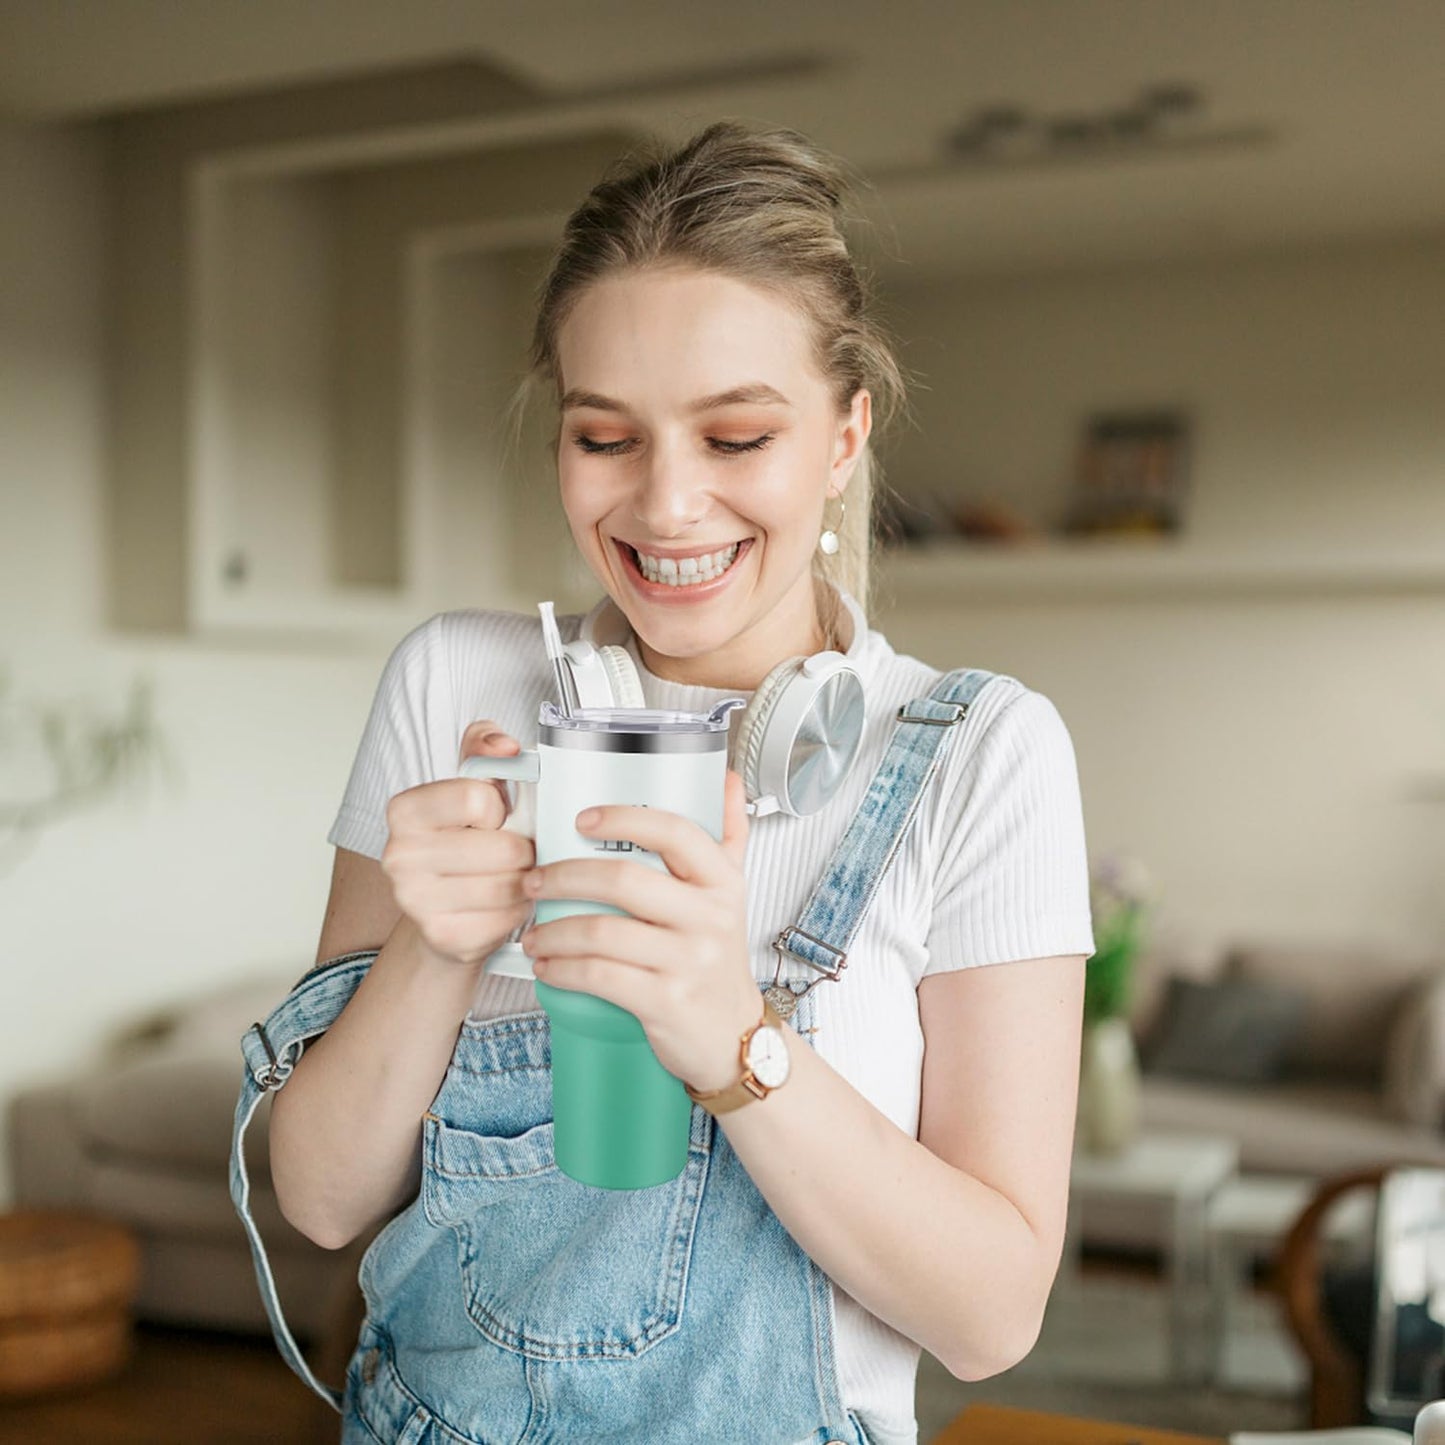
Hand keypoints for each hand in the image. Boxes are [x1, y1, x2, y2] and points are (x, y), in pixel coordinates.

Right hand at [380, 720, 536, 966]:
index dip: (500, 807)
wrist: (442, 908)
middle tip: (517, 852)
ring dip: (526, 881)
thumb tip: (505, 747)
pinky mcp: (441, 937)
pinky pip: (506, 919)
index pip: (479, 798)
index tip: (493, 816)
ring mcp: (415, 901)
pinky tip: (506, 904)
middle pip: (502, 848)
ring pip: (509, 885)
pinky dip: (518, 911)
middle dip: (523, 849)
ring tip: (514, 876)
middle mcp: (399, 856)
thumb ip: (485, 746)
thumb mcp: (471, 781)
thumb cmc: (465, 839)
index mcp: (405, 810)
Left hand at [520, 769, 761, 1091]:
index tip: (582, 819)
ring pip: (603, 932)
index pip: (675, 831)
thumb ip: (728, 835)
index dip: (624, 819)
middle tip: (534, 880)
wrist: (733, 1036)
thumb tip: (728, 780)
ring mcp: (689, 961)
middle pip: (624, 879)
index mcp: (721, 882)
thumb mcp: (731, 894)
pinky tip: (548, 966)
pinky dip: (563, 969)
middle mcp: (710, 917)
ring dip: (553, 930)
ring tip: (532, 932)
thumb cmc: (719, 960)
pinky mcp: (666, 1002)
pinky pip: (600, 976)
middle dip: (564, 876)